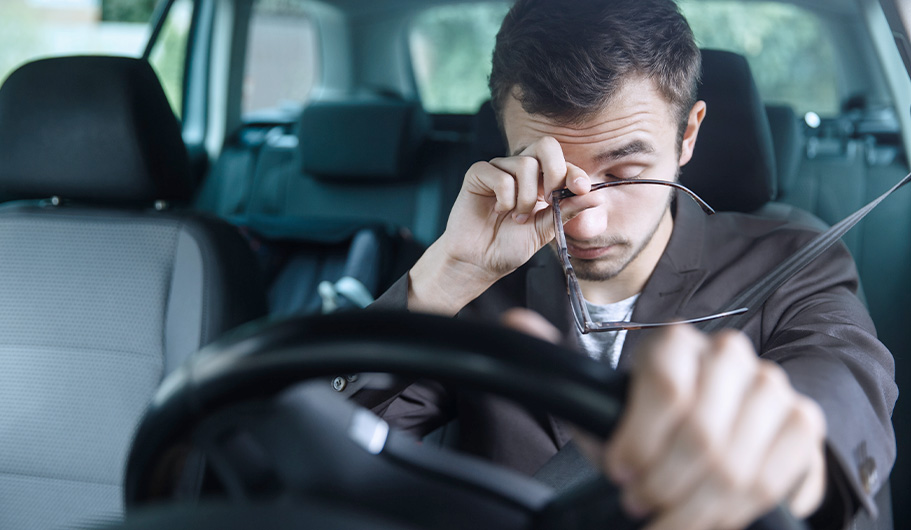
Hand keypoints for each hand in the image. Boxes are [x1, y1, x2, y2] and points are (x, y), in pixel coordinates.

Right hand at [409, 137, 591, 313]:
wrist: (480, 262)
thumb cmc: (509, 246)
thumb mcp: (545, 230)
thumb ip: (567, 211)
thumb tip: (597, 197)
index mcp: (541, 181)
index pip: (563, 163)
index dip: (574, 173)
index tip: (580, 190)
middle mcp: (520, 170)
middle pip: (545, 146)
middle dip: (554, 172)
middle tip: (548, 200)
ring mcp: (499, 169)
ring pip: (525, 164)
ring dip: (526, 198)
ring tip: (517, 217)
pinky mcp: (478, 174)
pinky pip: (501, 176)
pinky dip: (506, 198)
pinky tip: (499, 210)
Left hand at [604, 325, 827, 529]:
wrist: (713, 424)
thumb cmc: (653, 422)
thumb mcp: (615, 413)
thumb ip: (592, 411)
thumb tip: (568, 384)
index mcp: (676, 342)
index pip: (666, 388)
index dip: (640, 441)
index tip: (619, 473)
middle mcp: (727, 354)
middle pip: (700, 432)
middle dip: (664, 484)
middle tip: (639, 504)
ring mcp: (770, 385)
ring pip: (734, 464)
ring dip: (696, 507)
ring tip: (670, 522)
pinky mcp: (802, 421)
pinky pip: (770, 481)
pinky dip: (735, 512)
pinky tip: (711, 520)